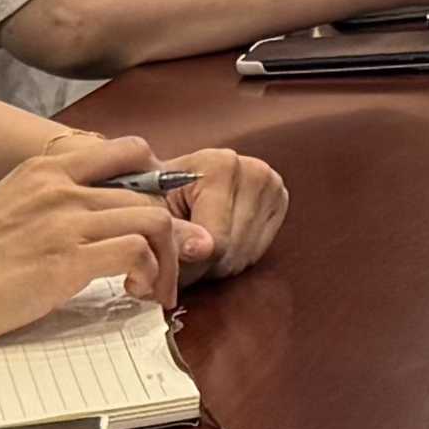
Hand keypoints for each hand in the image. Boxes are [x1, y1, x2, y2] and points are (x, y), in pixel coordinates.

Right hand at [0, 135, 192, 358]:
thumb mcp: (8, 209)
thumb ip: (51, 203)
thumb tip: (94, 216)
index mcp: (43, 169)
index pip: (128, 152)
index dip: (156, 184)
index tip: (159, 218)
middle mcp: (59, 186)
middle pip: (151, 193)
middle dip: (172, 231)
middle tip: (171, 264)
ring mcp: (64, 220)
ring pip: (154, 220)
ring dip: (168, 257)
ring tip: (156, 286)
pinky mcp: (67, 260)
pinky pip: (138, 253)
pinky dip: (150, 274)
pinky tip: (134, 291)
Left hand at [160, 143, 287, 280]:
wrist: (168, 184)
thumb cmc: (150, 197)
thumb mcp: (149, 212)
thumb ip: (172, 231)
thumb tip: (203, 250)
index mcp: (222, 165)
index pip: (217, 239)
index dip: (188, 259)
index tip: (168, 257)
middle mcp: (255, 172)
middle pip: (232, 250)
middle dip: (201, 263)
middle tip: (177, 252)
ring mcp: (272, 187)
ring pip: (244, 257)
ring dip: (214, 264)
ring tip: (191, 246)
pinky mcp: (279, 202)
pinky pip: (256, 253)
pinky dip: (232, 257)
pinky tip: (212, 242)